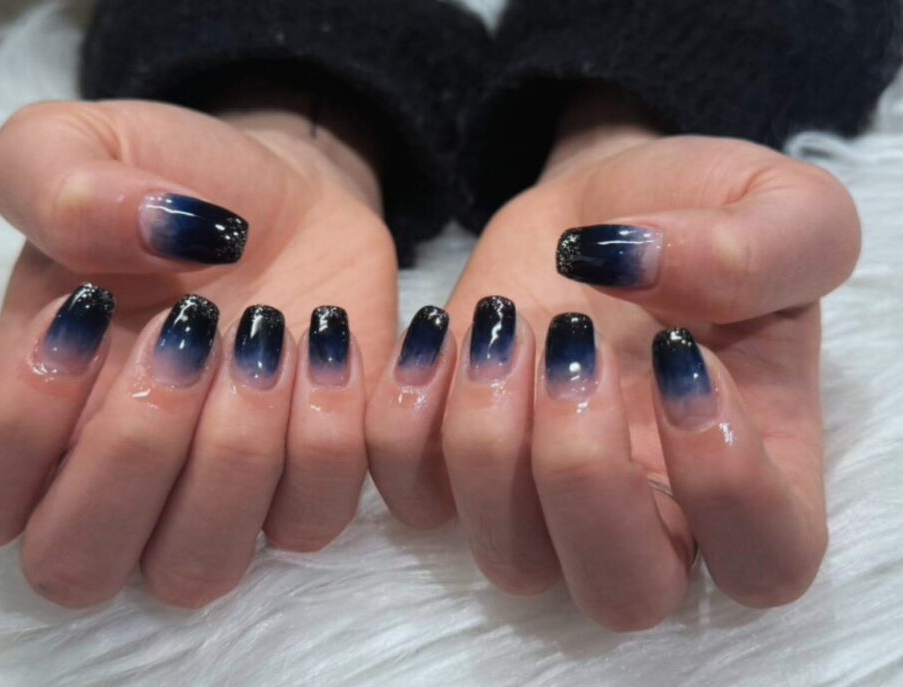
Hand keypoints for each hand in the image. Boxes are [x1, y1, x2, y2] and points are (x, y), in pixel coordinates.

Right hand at [0, 97, 397, 607]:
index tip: (87, 309)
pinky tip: (328, 343)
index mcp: (35, 410)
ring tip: (264, 334)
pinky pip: (309, 524)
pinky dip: (326, 442)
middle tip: (190, 326)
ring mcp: (212, 499)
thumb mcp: (82, 144)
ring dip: (233, 456)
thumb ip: (54, 181)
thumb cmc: (169, 183)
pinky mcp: (305, 485)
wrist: (282, 197)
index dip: (16, 426)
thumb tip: (128, 233)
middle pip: (76, 564)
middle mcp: (114, 480)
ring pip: (194, 570)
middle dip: (135, 449)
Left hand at [366, 102, 857, 629]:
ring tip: (499, 322)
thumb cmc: (700, 219)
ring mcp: (546, 505)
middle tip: (572, 341)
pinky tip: (437, 328)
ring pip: (511, 558)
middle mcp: (654, 517)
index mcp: (759, 470)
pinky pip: (414, 496)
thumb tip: (639, 270)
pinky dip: (405, 420)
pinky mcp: (458, 469)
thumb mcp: (777, 205)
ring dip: (489, 443)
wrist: (600, 215)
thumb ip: (756, 248)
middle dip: (583, 474)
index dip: (726, 482)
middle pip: (622, 592)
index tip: (680, 354)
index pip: (766, 560)